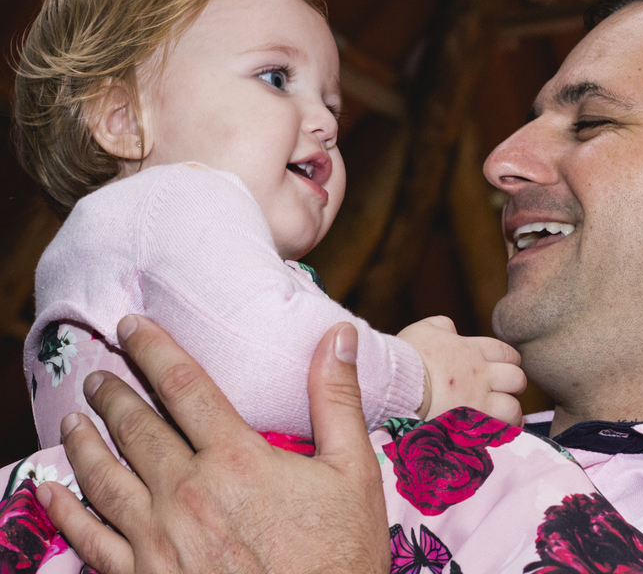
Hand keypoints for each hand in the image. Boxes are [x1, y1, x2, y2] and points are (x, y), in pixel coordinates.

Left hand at [38, 317, 389, 573]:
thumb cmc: (340, 557)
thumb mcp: (355, 473)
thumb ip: (338, 400)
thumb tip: (336, 335)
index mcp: (237, 459)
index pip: (185, 387)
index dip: (155, 350)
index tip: (132, 325)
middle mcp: (187, 493)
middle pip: (137, 427)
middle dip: (113, 393)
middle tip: (99, 371)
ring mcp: (159, 541)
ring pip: (106, 478)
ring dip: (85, 442)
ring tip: (75, 417)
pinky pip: (91, 540)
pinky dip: (67, 511)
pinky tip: (54, 491)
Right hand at [398, 315, 524, 424]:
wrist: (393, 384)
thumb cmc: (404, 356)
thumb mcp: (423, 330)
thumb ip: (442, 326)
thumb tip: (451, 330)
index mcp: (472, 351)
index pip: (507, 353)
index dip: (509, 361)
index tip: (503, 369)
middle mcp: (480, 376)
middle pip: (517, 379)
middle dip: (514, 386)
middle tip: (503, 393)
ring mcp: (477, 402)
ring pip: (513, 409)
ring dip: (510, 414)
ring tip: (502, 417)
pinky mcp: (469, 426)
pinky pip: (496, 433)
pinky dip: (497, 433)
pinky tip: (490, 433)